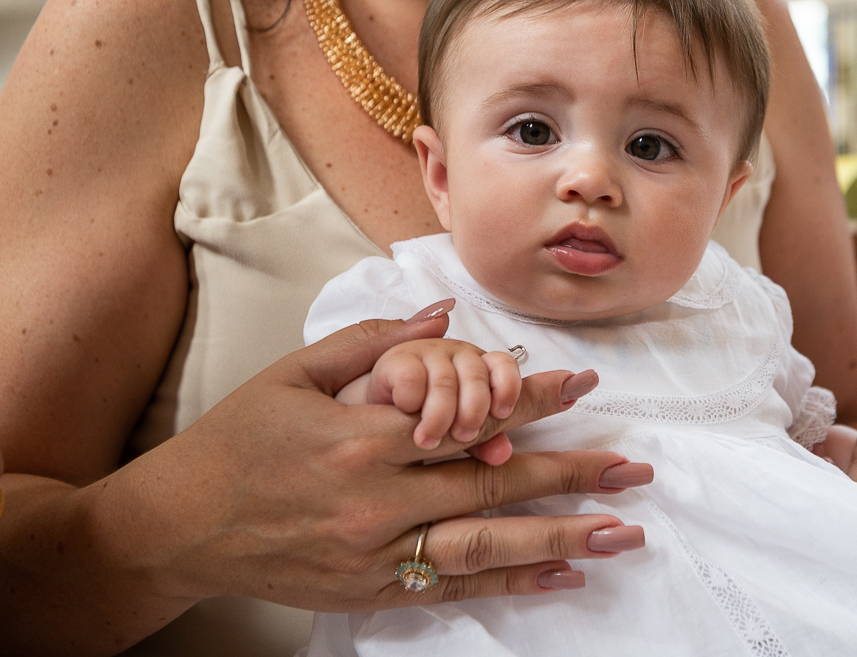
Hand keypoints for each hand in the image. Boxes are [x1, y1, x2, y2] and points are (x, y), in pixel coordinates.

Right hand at [87, 302, 651, 636]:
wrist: (178, 528)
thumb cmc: (235, 443)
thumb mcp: (293, 375)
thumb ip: (372, 342)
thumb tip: (442, 312)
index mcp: (362, 436)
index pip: (468, 415)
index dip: (532, 400)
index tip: (583, 387)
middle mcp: (377, 498)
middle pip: (493, 484)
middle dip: (571, 473)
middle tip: (633, 469)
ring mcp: (375, 552)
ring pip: (484, 545)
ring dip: (558, 537)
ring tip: (618, 531)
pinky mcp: (370, 590)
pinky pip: (452, 588)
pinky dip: (510, 582)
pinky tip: (559, 574)